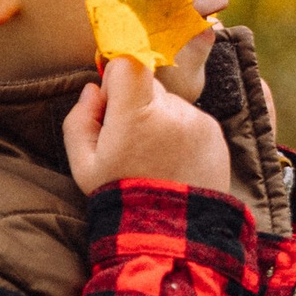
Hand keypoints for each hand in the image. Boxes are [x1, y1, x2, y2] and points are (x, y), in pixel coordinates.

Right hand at [65, 54, 232, 195]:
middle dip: (136, 105)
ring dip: (161, 121)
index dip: (116, 78)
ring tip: (156, 160)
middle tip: (132, 144)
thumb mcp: (84, 166)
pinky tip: (174, 164)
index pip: (128, 61)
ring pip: (171, 103)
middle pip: (148, 83)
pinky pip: (191, 120)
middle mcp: (172, 111)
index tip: (113, 106)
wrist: (172, 233)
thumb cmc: (121, 197)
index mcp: (136, 115)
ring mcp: (198, 121)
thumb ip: (79, 120)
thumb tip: (93, 90)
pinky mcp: (216, 134)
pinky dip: (181, 134)